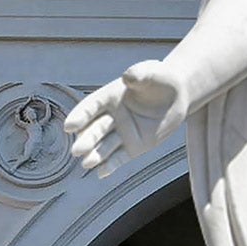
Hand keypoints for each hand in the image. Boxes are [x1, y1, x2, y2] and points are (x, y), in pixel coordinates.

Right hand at [63, 61, 190, 180]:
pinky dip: (110, 165)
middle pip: (95, 130)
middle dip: (86, 141)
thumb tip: (128, 77)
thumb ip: (139, 74)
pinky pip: (120, 158)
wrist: (177, 95)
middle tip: (77, 151)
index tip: (69, 126)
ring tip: (87, 163)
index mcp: (109, 97)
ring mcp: (121, 133)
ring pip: (105, 146)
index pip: (90, 107)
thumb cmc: (160, 79)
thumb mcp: (151, 73)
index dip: (80, 116)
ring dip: (95, 155)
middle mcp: (111, 116)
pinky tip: (101, 173)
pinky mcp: (133, 147)